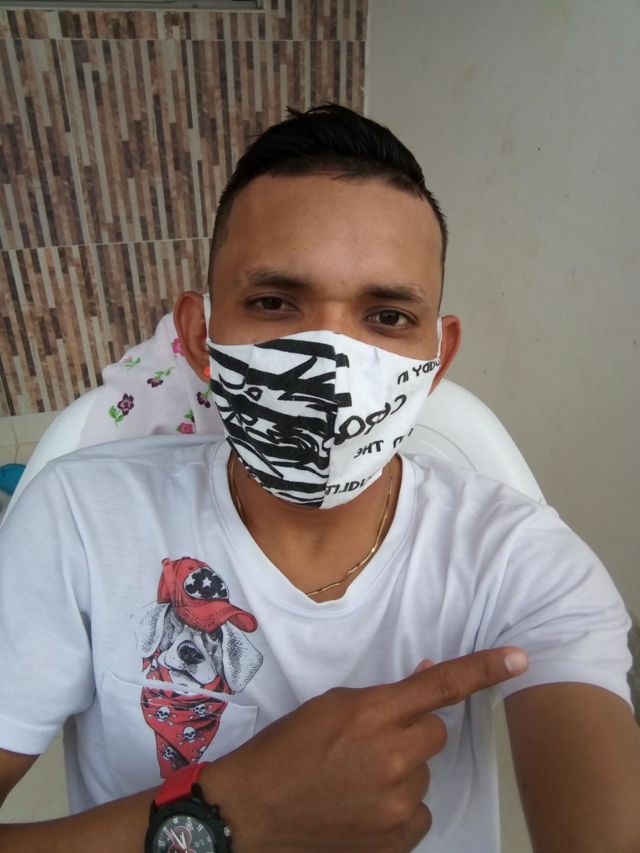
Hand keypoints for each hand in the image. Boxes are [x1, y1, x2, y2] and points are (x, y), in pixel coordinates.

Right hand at [206, 647, 527, 852]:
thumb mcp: (330, 706)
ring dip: (402, 774)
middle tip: (372, 743)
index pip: (440, 687)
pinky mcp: (394, 842)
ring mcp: (396, 805)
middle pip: (434, 734)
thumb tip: (425, 679)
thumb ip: (382, 697)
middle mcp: (393, 757)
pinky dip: (397, 810)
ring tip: (358, 781)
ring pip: (423, 777)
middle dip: (412, 733)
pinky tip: (362, 809)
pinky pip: (416, 815)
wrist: (252, 812)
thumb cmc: (286, 749)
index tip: (519, 658)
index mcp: (372, 714)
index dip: (483, 670)